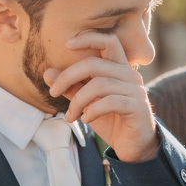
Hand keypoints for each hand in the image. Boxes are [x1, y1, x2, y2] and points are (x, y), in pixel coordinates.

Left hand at [44, 33, 158, 162]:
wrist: (133, 146)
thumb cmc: (111, 121)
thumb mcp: (86, 103)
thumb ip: (70, 88)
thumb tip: (47, 73)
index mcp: (119, 68)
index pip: (109, 41)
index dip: (88, 38)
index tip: (67, 45)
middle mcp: (130, 75)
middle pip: (94, 63)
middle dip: (68, 77)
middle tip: (52, 92)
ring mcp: (136, 90)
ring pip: (98, 85)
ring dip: (77, 101)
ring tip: (70, 116)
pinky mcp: (137, 107)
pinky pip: (109, 102)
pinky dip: (92, 111)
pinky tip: (86, 120)